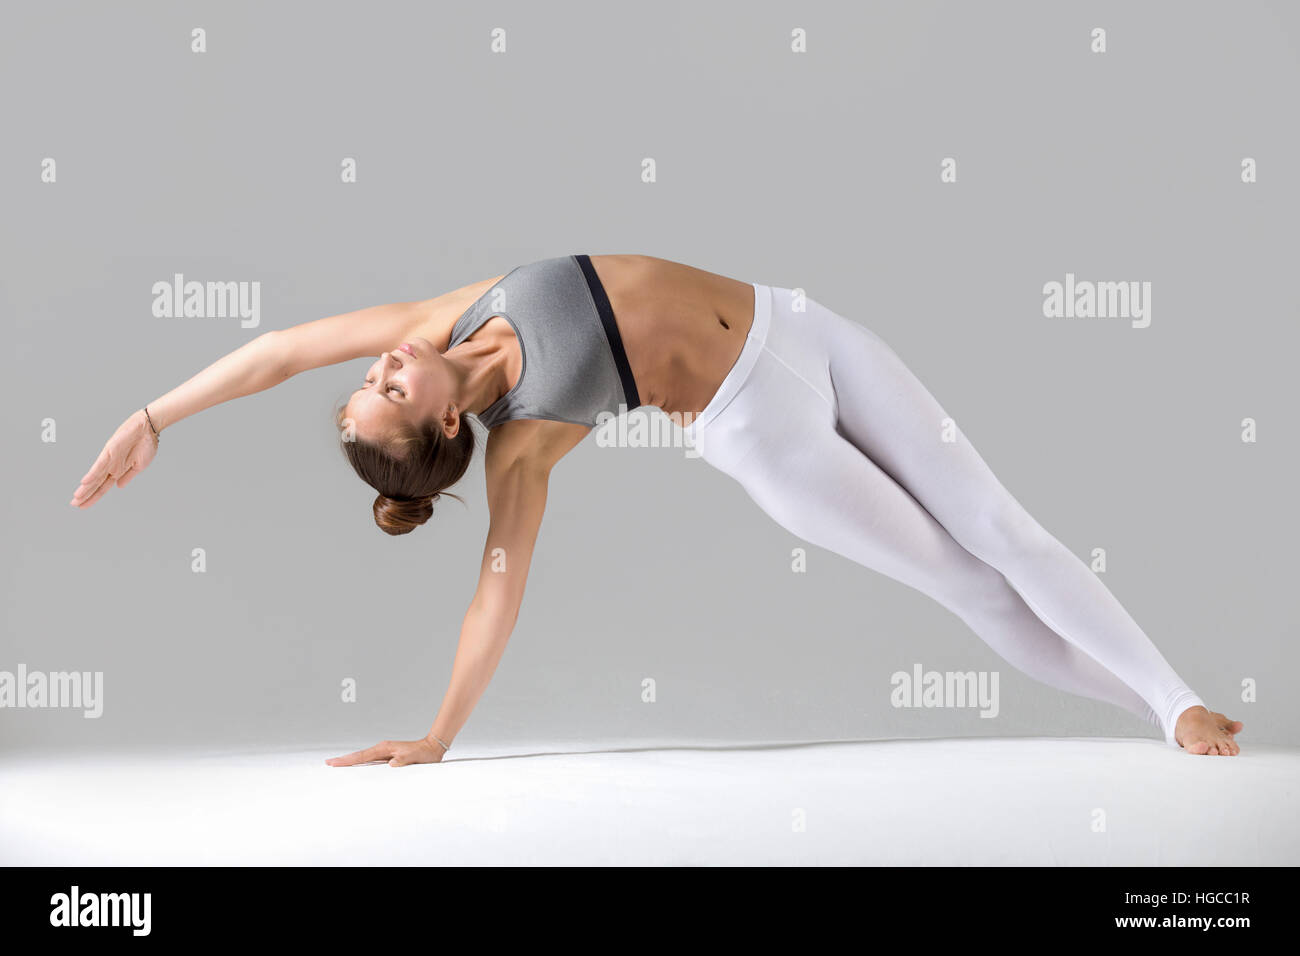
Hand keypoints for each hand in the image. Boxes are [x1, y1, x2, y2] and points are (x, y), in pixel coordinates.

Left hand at [70, 409, 158, 508]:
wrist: (148, 428)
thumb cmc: (146, 444)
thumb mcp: (139, 466)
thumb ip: (127, 476)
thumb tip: (118, 487)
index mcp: (119, 470)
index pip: (103, 487)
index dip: (94, 496)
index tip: (84, 505)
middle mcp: (111, 466)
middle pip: (96, 484)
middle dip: (86, 495)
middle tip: (74, 504)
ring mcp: (109, 459)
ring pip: (95, 476)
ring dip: (86, 487)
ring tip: (77, 497)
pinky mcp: (109, 452)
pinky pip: (100, 465)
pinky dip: (93, 474)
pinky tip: (85, 482)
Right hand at [326, 737, 447, 767]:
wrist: (431, 748)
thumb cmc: (422, 754)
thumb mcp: (413, 758)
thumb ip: (402, 761)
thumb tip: (391, 765)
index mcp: (384, 749)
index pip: (361, 756)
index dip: (347, 760)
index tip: (333, 762)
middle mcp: (382, 749)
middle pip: (359, 756)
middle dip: (344, 760)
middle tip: (328, 763)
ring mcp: (384, 752)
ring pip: (363, 757)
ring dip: (351, 761)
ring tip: (338, 765)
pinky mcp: (388, 756)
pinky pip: (370, 760)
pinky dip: (361, 762)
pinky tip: (357, 766)